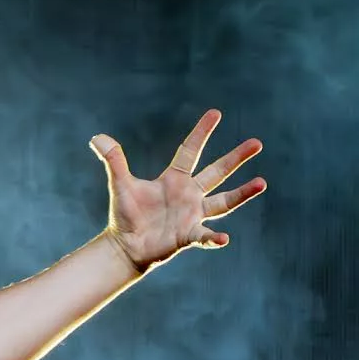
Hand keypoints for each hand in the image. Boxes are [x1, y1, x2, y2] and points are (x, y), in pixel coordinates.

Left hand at [90, 109, 265, 271]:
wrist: (126, 246)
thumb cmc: (126, 215)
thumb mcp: (122, 185)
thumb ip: (114, 161)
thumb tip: (96, 137)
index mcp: (174, 179)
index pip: (190, 151)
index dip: (201, 132)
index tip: (216, 113)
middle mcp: (189, 194)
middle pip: (217, 172)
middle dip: (236, 158)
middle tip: (257, 142)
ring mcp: (193, 215)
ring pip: (223, 202)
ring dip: (242, 194)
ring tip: (262, 183)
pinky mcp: (189, 235)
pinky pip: (205, 236)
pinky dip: (213, 238)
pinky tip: (223, 239)